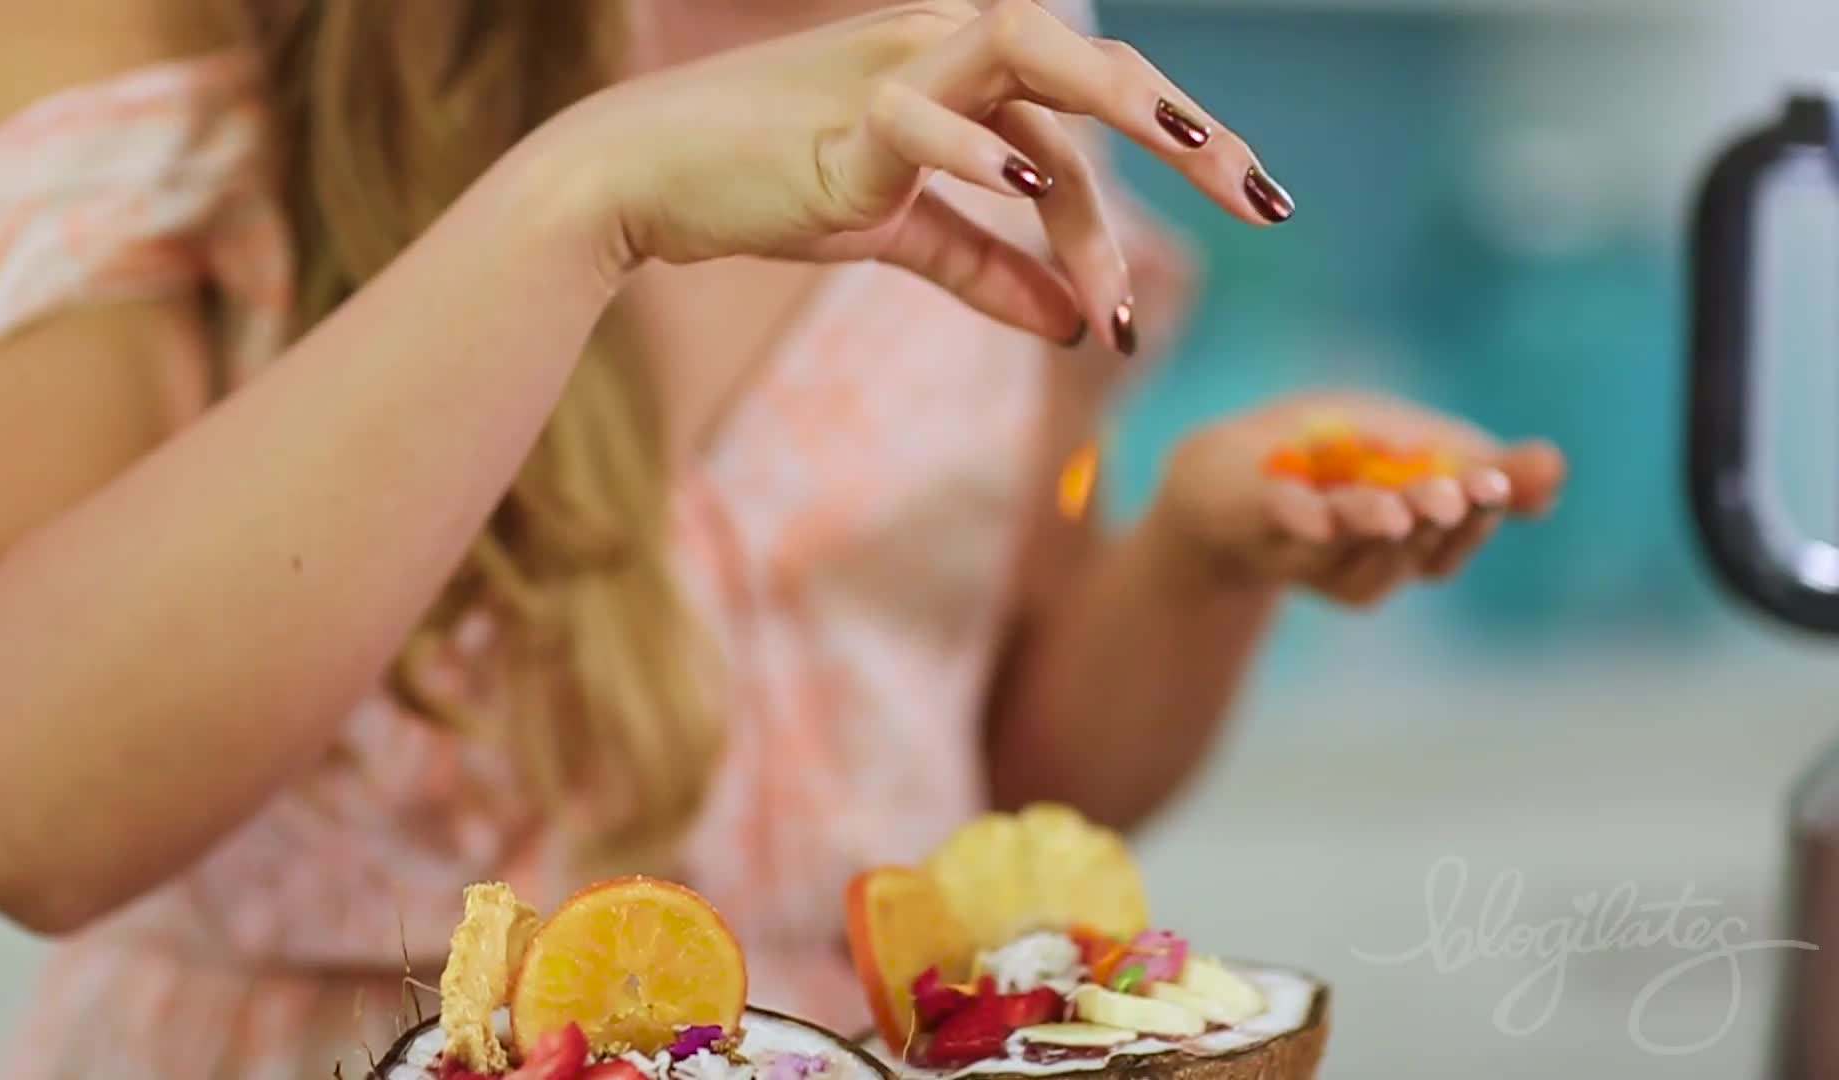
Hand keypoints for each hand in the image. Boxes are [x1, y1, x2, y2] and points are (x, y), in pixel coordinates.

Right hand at [535, 0, 1291, 351]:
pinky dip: (972, 146)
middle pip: (1092, 68)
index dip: (1181, 152)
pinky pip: (921, 116)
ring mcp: (894, 70)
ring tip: (1195, 158)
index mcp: (966, 70)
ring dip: (1117, 108)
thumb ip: (988, 270)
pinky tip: (1025, 182)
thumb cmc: (771, 187)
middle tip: (1266, 203)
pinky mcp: (842, 116)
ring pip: (1028, 59)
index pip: (1094, 105)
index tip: (1253, 203)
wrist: (645, 175)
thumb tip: (1071, 324)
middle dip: (1189, 130)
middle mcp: (944, 49)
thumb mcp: (901, 234)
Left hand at [1147, 393, 1565, 606]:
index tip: (1497, 486)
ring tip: (1392, 506)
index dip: (1477, 517)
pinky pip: (1276, 525)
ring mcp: (1304, 555)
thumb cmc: (1332, 456)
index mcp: (1404, 541)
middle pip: (1406, 553)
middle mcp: (1358, 561)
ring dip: (1370, 523)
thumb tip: (1557, 468)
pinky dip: (1294, 519)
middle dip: (1430, 522)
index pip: (1451, 542)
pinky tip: (1310, 512)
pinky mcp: (1252, 527)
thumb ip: (1482, 465)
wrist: (1223, 472)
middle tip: (1451, 494)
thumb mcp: (1414, 447)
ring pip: (1346, 550)